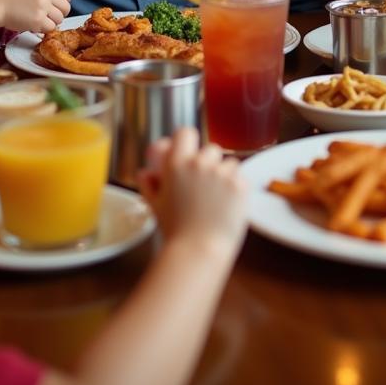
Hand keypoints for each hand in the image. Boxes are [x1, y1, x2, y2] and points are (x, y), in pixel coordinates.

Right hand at [0, 0, 70, 32]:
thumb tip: (57, 2)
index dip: (65, 1)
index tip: (59, 6)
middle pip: (66, 7)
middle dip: (61, 14)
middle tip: (52, 17)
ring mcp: (42, 8)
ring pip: (60, 19)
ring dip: (52, 22)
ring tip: (41, 22)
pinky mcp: (37, 20)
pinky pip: (50, 28)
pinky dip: (45, 29)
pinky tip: (36, 26)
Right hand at [138, 128, 246, 258]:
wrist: (199, 251)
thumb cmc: (175, 231)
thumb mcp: (155, 205)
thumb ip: (148, 184)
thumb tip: (144, 172)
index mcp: (177, 164)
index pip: (186, 132)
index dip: (188, 141)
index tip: (188, 152)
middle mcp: (200, 163)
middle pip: (211, 148)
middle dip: (209, 163)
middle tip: (205, 185)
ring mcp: (222, 173)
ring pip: (229, 162)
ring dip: (225, 175)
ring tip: (218, 199)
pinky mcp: (240, 185)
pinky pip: (241, 177)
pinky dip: (237, 188)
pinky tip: (229, 204)